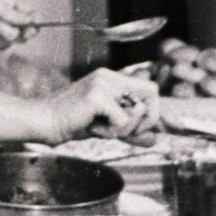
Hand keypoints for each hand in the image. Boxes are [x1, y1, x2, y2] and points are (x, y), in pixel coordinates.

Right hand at [42, 68, 160, 142]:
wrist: (45, 122)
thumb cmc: (72, 123)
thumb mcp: (107, 126)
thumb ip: (130, 130)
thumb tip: (155, 139)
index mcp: (111, 79)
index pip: (148, 88)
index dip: (161, 108)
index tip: (170, 126)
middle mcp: (109, 76)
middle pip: (151, 93)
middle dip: (148, 119)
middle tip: (131, 133)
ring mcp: (102, 83)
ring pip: (138, 109)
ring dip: (126, 129)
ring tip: (104, 129)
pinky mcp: (96, 95)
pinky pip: (122, 119)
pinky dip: (113, 131)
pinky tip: (95, 129)